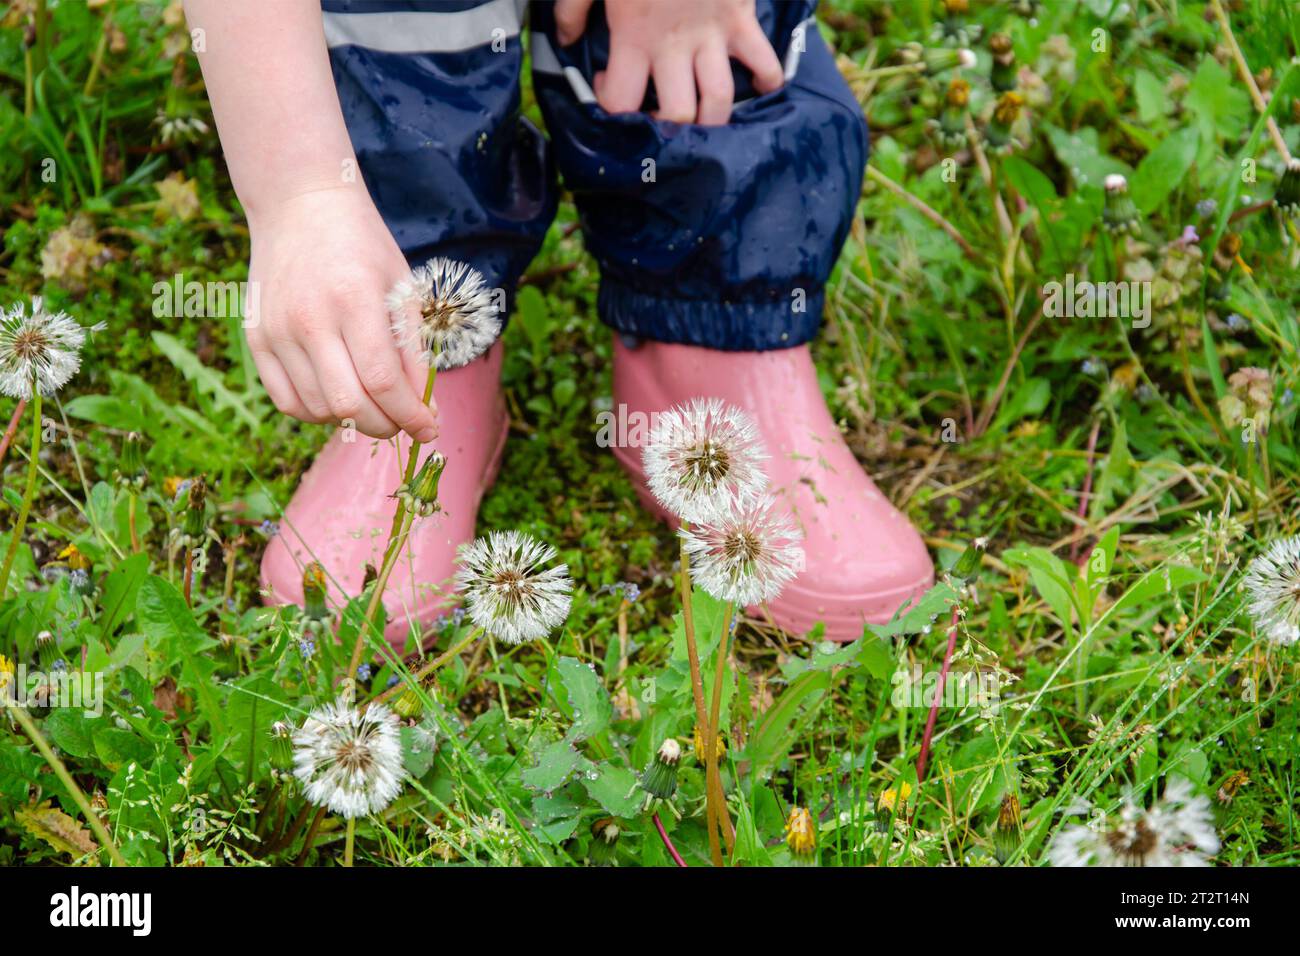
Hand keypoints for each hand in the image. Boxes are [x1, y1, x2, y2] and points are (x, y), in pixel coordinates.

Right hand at [245, 187, 437, 442]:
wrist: (299, 206)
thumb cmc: (362, 247)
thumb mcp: (401, 289)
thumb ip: (413, 351)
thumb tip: (424, 411)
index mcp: (353, 299)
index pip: (383, 382)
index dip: (411, 416)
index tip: (430, 428)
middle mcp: (308, 318)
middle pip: (350, 404)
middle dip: (386, 425)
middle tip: (404, 420)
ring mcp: (276, 330)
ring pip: (319, 409)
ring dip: (355, 419)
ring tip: (375, 402)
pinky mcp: (256, 339)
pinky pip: (288, 401)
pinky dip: (318, 413)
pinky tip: (340, 397)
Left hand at [555, 0, 784, 124]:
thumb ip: (572, 7)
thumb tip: (566, 40)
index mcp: (634, 37)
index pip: (622, 100)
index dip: (613, 110)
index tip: (608, 89)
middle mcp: (674, 47)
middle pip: (677, 114)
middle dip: (669, 131)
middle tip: (660, 121)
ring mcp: (712, 37)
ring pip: (718, 101)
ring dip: (712, 119)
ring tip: (702, 118)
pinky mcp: (741, 20)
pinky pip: (764, 61)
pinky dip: (766, 79)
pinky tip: (758, 84)